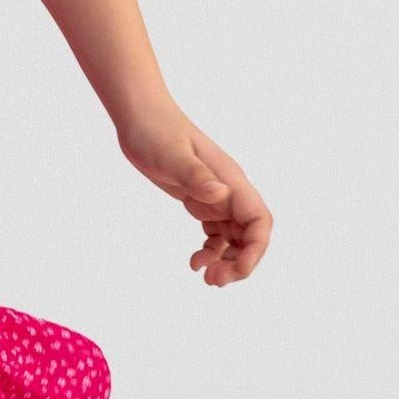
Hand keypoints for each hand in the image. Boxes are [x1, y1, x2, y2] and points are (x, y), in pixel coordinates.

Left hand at [116, 105, 272, 284]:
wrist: (140, 117)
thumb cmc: (156, 131)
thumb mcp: (172, 156)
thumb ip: (196, 176)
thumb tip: (220, 194)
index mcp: (231, 180)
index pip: (259, 220)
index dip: (256, 249)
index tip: (237, 270)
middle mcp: (229, 190)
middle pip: (250, 234)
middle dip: (240, 262)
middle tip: (214, 281)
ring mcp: (215, 195)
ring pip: (234, 237)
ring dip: (226, 260)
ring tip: (206, 277)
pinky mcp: (199, 199)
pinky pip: (215, 232)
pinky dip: (210, 250)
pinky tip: (194, 262)